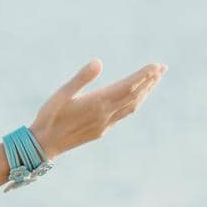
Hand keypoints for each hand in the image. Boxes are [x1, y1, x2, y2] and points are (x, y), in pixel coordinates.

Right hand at [30, 58, 166, 157]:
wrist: (44, 145)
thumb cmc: (49, 117)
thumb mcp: (61, 94)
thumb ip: (81, 78)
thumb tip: (98, 62)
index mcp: (98, 103)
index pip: (128, 86)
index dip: (144, 75)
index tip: (157, 65)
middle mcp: (106, 114)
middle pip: (135, 95)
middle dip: (150, 81)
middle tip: (163, 68)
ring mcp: (105, 124)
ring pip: (132, 105)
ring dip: (145, 92)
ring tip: (154, 80)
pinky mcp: (101, 130)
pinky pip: (125, 114)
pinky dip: (135, 103)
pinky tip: (136, 99)